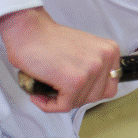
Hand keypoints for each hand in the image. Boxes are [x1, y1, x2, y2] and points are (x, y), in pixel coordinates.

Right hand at [0, 7, 122, 112]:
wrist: (28, 30)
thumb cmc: (48, 40)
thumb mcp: (84, 50)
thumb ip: (92, 66)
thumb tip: (90, 89)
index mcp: (110, 51)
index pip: (109, 86)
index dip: (88, 91)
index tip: (74, 88)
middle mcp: (105, 59)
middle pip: (95, 96)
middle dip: (74, 96)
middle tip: (58, 89)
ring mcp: (91, 70)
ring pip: (79, 102)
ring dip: (60, 100)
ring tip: (47, 88)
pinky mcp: (74, 81)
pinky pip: (63, 106)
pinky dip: (48, 105)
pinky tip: (39, 95)